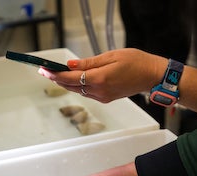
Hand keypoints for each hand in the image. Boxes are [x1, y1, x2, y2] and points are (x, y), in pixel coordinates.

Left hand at [38, 48, 166, 102]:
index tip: (45, 70)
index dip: (56, 74)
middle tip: (45, 71)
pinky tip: (73, 79)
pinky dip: (78, 86)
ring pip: (78, 91)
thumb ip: (89, 62)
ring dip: (66, 83)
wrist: (152, 76)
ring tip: (55, 74)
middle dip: (57, 79)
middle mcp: (100, 91)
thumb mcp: (111, 56)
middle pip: (72, 86)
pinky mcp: (106, 98)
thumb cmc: (136, 62)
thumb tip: (70, 64)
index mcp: (100, 79)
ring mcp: (103, 97)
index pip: (71, 77)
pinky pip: (87, 93)